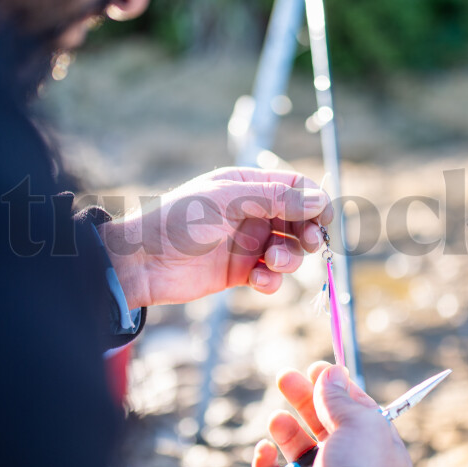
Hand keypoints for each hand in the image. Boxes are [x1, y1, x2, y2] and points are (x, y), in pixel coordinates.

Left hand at [98, 167, 332, 307]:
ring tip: (272, 263)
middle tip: (310, 243)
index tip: (325, 219)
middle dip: (307, 232)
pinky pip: (270, 276)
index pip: (294, 187)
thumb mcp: (229, 201)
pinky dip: (271, 280)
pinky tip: (258, 281)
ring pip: (288, 250)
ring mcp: (246, 243)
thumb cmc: (179, 221)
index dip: (314, 201)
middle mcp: (251, 212)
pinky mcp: (239, 272)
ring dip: (289, 258)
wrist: (142, 263)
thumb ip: (275, 199)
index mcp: (246, 185)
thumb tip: (318, 200)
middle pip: (297, 220)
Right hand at [252, 362, 412, 466]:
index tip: (315, 368)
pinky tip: (264, 450)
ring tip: (277, 419)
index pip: (358, 412)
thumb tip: (331, 372)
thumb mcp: (360, 422)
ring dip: (285, 429)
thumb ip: (341, 397)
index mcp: (380, 451)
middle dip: (304, 399)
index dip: (337, 388)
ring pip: (299, 449)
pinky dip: (266, 461)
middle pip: (325, 425)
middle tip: (284, 377)